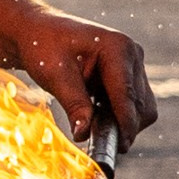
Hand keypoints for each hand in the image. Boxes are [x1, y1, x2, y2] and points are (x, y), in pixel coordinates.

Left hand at [0, 0, 156, 149]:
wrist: (36, 31)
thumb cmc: (43, 46)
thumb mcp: (54, 74)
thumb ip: (74, 103)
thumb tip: (84, 134)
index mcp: (117, 48)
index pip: (128, 95)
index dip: (125, 124)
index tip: (120, 147)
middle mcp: (131, 53)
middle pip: (141, 105)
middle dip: (124, 127)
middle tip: (101, 145)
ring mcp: (133, 64)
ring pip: (142, 108)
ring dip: (122, 122)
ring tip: (95, 129)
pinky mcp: (128, 74)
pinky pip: (133, 104)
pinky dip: (118, 116)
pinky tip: (97, 117)